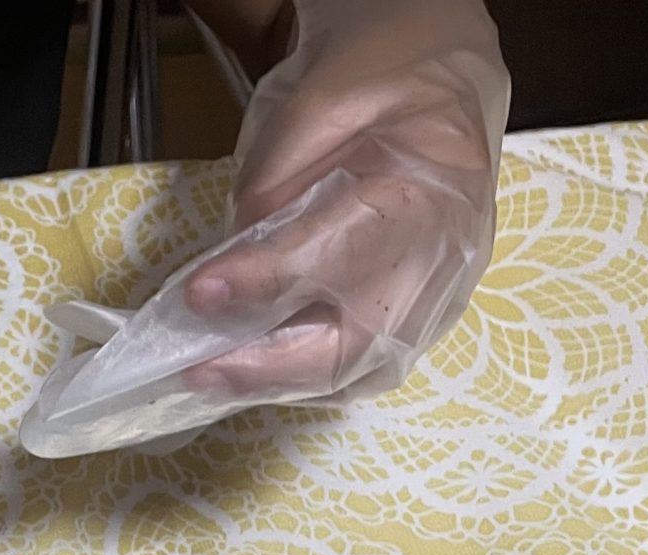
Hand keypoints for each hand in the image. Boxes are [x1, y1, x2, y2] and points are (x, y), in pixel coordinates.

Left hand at [182, 0, 507, 405]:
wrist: (447, 84)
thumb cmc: (385, 80)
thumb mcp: (325, 94)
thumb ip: (278, 176)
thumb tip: (233, 260)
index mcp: (433, 186)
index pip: (343, 250)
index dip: (268, 278)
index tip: (201, 293)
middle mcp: (448, 257)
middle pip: (361, 340)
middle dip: (272, 364)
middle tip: (198, 368)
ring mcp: (444, 297)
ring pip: (362, 370)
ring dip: (283, 381)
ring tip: (216, 375)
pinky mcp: (427, 320)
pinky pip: (366, 369)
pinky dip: (306, 377)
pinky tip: (257, 370)